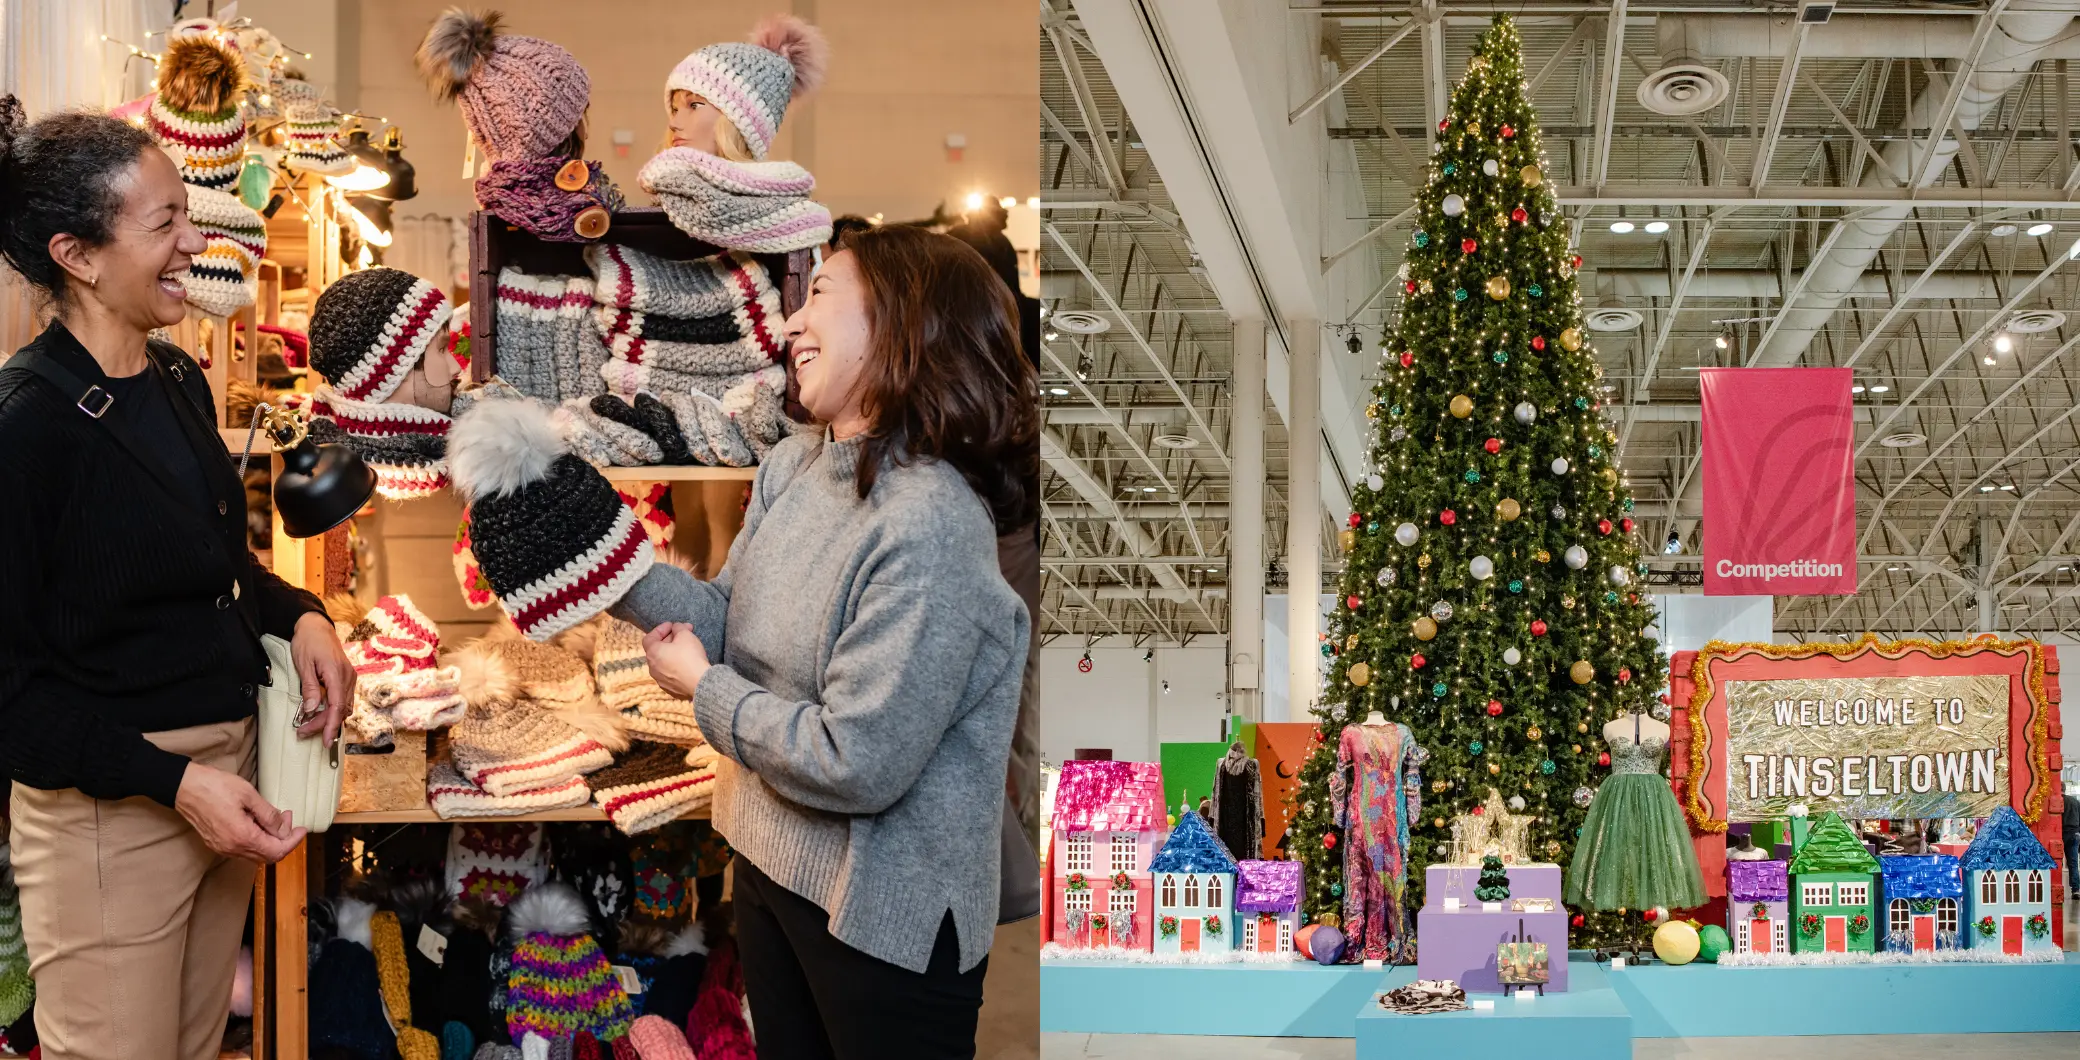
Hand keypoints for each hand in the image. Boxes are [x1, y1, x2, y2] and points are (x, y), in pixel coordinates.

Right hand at [175, 761, 306, 862]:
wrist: (183, 786)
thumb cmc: (214, 786)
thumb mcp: (248, 795)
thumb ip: (268, 815)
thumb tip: (283, 829)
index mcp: (242, 837)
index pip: (277, 850)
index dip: (293, 841)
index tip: (302, 829)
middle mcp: (232, 848)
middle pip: (268, 856)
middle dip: (283, 839)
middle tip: (288, 819)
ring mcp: (222, 848)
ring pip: (256, 854)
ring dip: (270, 839)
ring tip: (276, 817)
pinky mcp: (216, 843)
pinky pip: (243, 849)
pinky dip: (257, 839)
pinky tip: (259, 821)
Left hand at [291, 611, 352, 744]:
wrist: (316, 625)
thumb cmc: (307, 642)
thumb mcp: (303, 664)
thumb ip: (309, 688)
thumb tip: (310, 710)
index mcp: (336, 673)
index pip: (337, 706)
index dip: (331, 725)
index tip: (326, 741)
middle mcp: (347, 677)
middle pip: (340, 709)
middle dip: (324, 724)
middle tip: (302, 732)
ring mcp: (349, 677)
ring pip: (344, 706)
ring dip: (328, 718)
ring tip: (308, 725)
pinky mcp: (346, 677)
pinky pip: (344, 699)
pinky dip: (333, 709)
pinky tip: (319, 713)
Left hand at [643, 622, 711, 699]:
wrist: (700, 683)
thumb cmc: (690, 657)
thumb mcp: (685, 635)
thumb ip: (678, 628)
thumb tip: (676, 628)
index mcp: (653, 653)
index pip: (649, 637)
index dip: (660, 629)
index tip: (672, 625)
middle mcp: (652, 668)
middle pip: (657, 650)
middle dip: (670, 639)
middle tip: (683, 634)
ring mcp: (660, 680)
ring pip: (663, 662)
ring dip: (672, 653)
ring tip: (685, 648)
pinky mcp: (670, 689)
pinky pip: (671, 674)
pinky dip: (676, 666)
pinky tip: (687, 663)